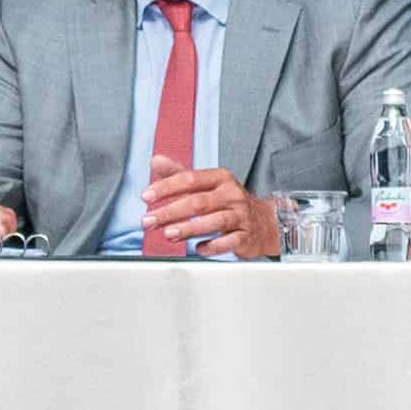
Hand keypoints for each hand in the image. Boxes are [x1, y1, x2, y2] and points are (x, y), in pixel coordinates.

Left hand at [141, 164, 281, 260]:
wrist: (264, 222)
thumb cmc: (228, 201)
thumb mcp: (206, 183)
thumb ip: (179, 173)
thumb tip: (155, 160)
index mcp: (220, 178)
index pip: (190, 178)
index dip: (166, 187)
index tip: (146, 196)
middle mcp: (232, 194)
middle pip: (198, 202)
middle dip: (170, 212)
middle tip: (148, 220)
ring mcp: (241, 215)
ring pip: (214, 222)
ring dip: (188, 228)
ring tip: (168, 234)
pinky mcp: (246, 236)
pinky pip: (229, 242)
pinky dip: (213, 246)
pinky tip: (198, 249)